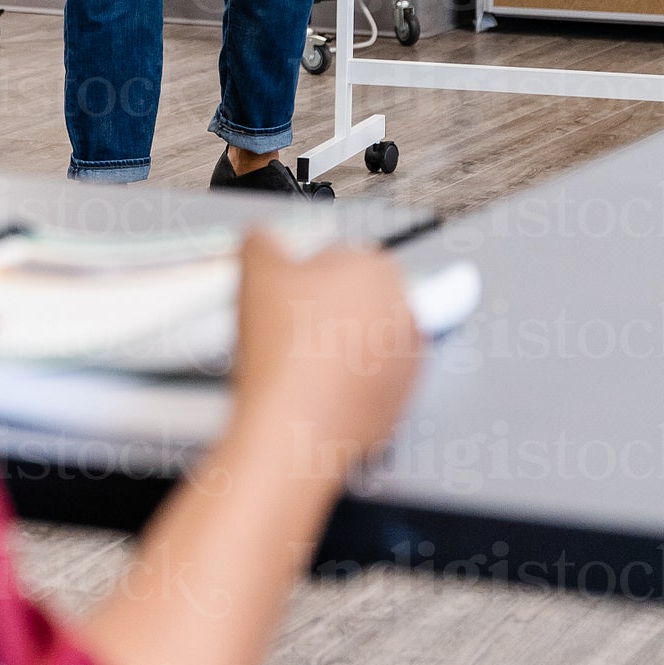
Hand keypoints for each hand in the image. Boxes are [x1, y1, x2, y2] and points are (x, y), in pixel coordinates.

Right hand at [230, 231, 419, 472]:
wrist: (293, 427)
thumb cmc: (285, 354)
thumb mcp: (255, 270)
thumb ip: (263, 240)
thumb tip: (264, 238)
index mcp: (379, 270)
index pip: (343, 256)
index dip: (307, 273)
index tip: (288, 289)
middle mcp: (405, 313)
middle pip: (360, 298)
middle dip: (329, 308)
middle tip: (291, 324)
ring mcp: (407, 362)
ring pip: (367, 341)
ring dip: (339, 345)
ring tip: (299, 359)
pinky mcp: (400, 403)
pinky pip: (371, 381)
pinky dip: (347, 382)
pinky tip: (312, 387)